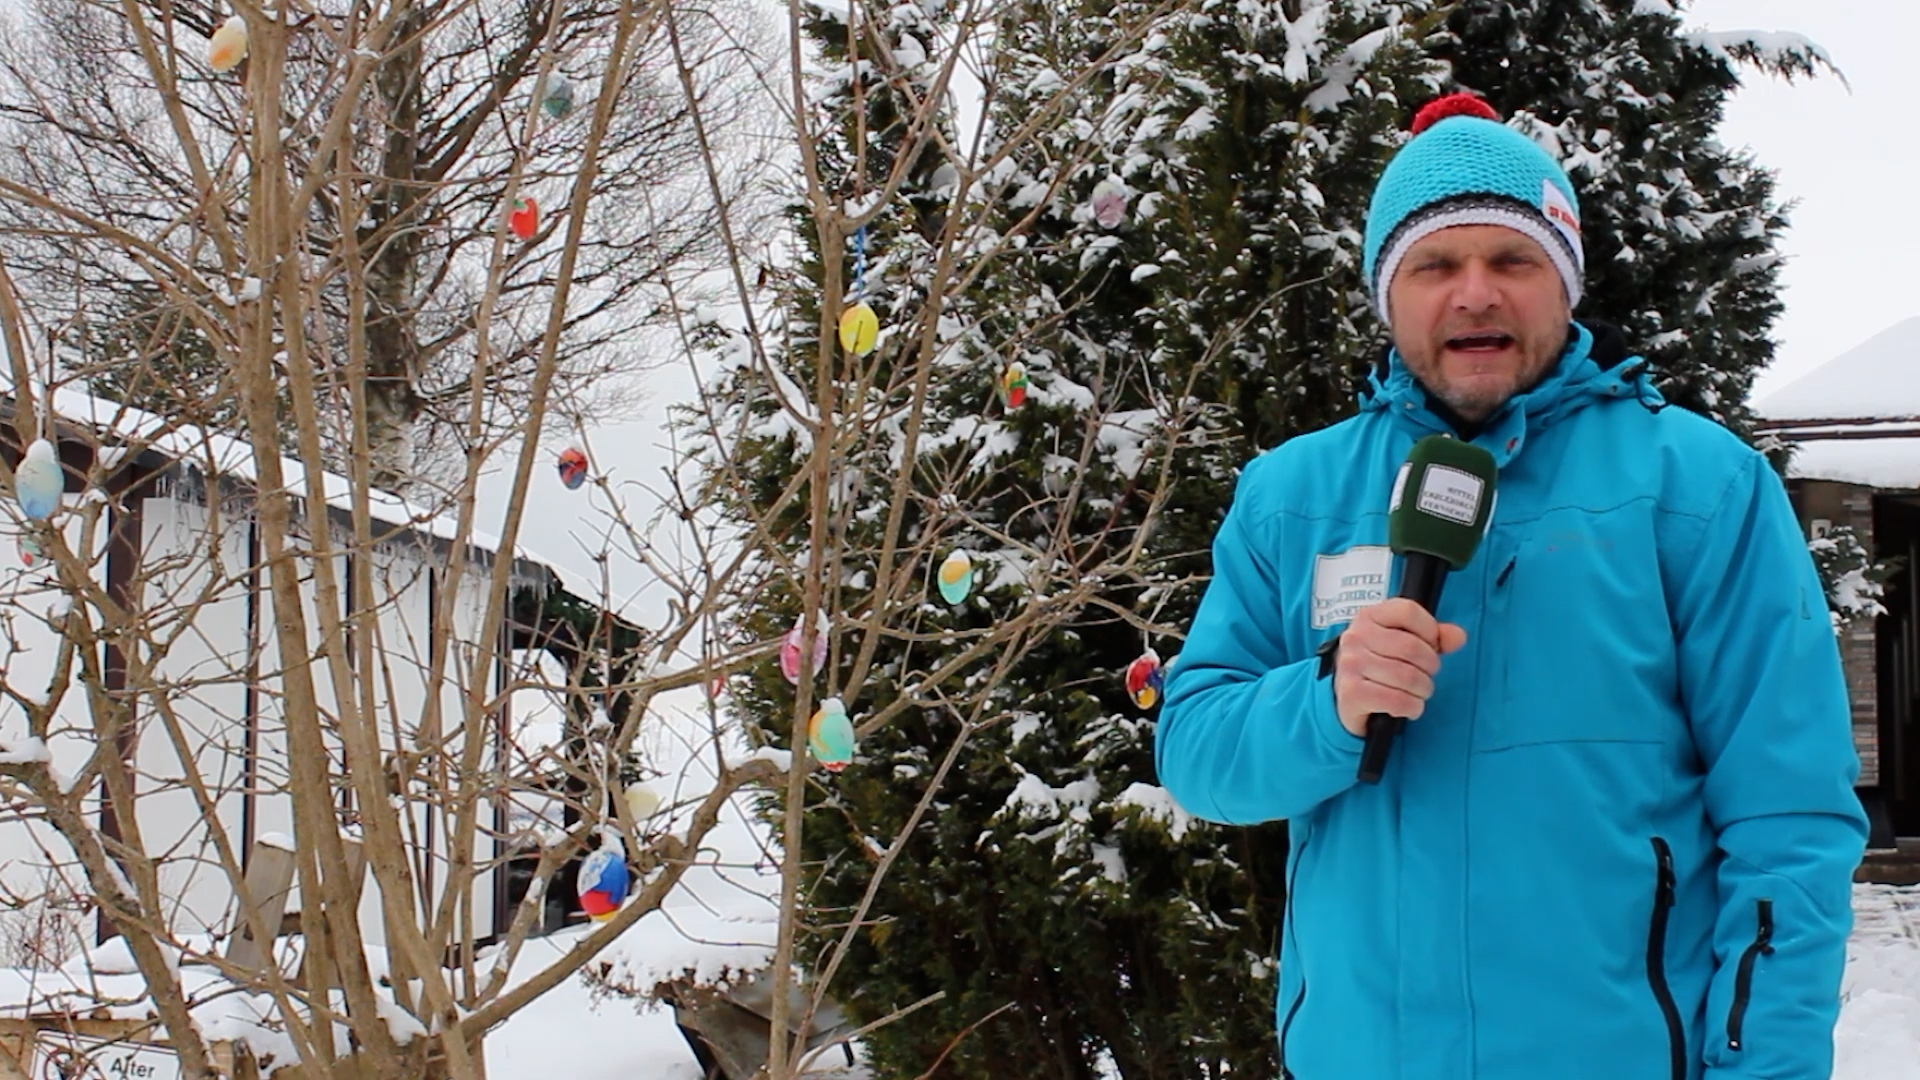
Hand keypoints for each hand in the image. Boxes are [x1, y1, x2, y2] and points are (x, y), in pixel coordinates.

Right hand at [1332, 598, 1467, 737]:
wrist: (1346, 697)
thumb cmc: (1379, 665)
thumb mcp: (1403, 642)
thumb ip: (1434, 637)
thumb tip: (1458, 637)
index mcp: (1368, 617)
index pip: (1408, 611)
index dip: (1429, 630)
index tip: (1431, 645)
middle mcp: (1356, 637)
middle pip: (1412, 648)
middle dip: (1430, 667)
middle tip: (1427, 674)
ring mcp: (1351, 665)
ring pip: (1408, 677)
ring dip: (1423, 690)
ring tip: (1418, 692)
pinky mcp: (1352, 693)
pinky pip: (1397, 701)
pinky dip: (1412, 707)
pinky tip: (1409, 706)